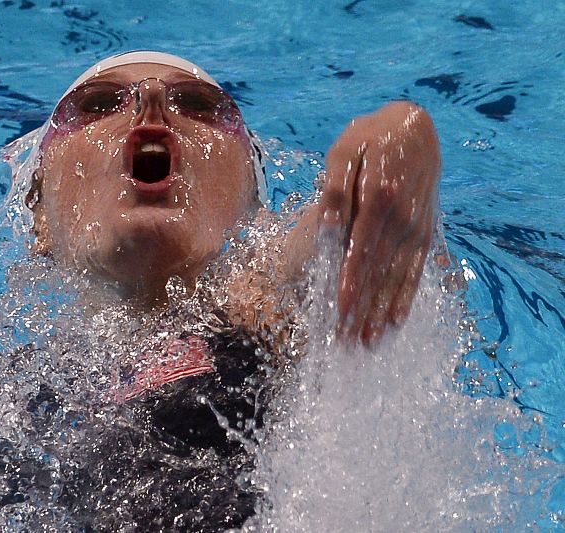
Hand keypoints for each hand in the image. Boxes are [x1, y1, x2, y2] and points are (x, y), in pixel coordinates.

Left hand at [318, 101, 440, 345]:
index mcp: (379, 199)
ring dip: (383, 312)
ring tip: (369, 343)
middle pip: (378, 273)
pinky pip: (416, 270)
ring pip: (398, 278)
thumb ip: (336, 188)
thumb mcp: (344, 150)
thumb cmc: (370, 138)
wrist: (414, 126)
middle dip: (363, 310)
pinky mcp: (423, 232)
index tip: (340, 313)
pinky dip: (407, 297)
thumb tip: (327, 226)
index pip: (361, 252)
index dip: (350, 284)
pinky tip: (397, 321)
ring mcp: (415, 228)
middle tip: (347, 343)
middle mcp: (401, 219)